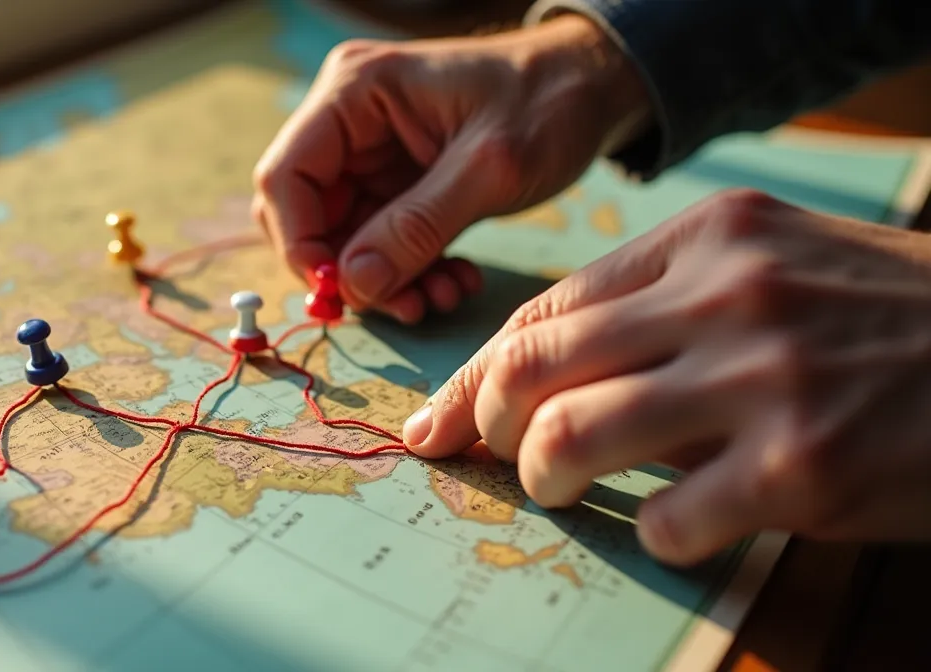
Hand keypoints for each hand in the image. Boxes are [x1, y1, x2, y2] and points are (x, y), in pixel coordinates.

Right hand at [251, 15, 651, 322]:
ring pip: (343, 239)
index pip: (286, 176)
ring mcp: (370, 154)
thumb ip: (418, 226)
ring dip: (385, 281)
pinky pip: (379, 243)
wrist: (595, 88)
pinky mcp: (396, 183)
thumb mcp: (489, 168)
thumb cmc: (548, 102)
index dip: (300, 242)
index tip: (341, 292)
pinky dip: (409, 272)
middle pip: (306, 214)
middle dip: (349, 271)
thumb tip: (354, 285)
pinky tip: (453, 282)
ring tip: (441, 298)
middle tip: (403, 305)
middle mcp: (349, 120)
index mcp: (355, 91)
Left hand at [404, 189, 930, 564]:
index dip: (477, 371)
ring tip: (561, 488)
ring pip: (574, 435)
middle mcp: (725, 295)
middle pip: (536, 365)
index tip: (442, 417)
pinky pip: (669, 518)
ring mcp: (763, 378)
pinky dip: (655, 533)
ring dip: (546, 476)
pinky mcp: (801, 467)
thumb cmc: (887, 316)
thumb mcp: (777, 265)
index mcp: (708, 238)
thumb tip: (548, 375)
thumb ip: (667, 302)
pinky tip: (678, 527)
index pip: (547, 307)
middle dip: (487, 423)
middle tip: (493, 454)